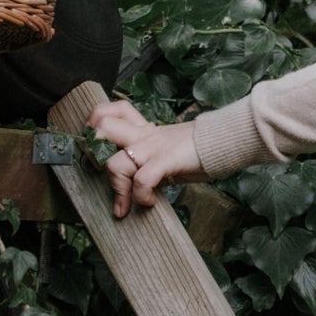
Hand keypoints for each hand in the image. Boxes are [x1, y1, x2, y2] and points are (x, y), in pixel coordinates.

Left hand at [86, 100, 203, 218]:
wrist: (222, 142)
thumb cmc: (196, 149)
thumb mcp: (166, 147)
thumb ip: (147, 157)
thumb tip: (133, 181)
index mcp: (142, 129)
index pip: (110, 111)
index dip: (94, 123)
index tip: (94, 146)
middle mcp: (143, 136)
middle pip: (103, 128)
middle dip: (93, 153)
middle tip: (101, 172)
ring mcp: (153, 148)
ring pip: (116, 163)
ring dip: (117, 189)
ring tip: (125, 203)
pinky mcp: (166, 160)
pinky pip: (141, 180)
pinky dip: (141, 196)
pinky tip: (150, 202)